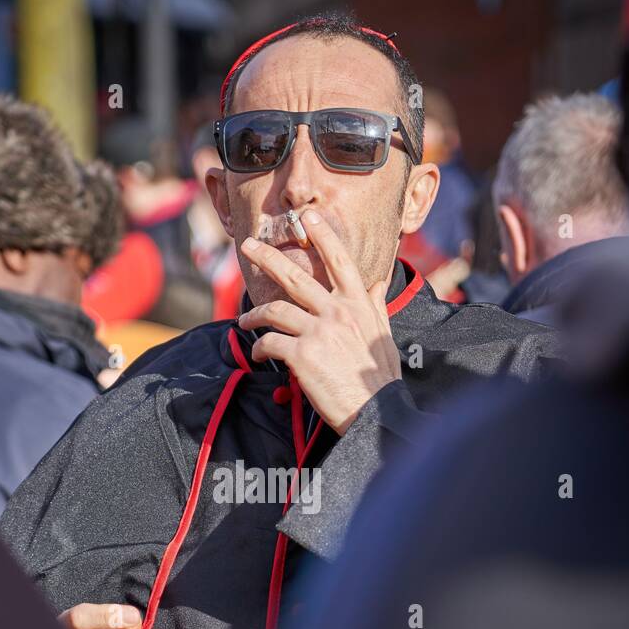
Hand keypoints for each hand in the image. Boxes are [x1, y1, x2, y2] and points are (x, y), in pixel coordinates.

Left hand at [238, 211, 400, 434]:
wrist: (376, 411)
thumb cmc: (381, 378)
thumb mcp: (383, 335)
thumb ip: (376, 306)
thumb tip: (378, 283)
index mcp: (358, 304)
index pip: (339, 261)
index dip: (323, 236)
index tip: (307, 217)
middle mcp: (337, 312)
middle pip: (294, 277)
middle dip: (266, 257)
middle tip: (248, 245)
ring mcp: (318, 332)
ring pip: (275, 311)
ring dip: (254, 316)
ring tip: (245, 322)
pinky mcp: (302, 355)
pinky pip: (270, 343)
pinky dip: (260, 348)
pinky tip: (259, 355)